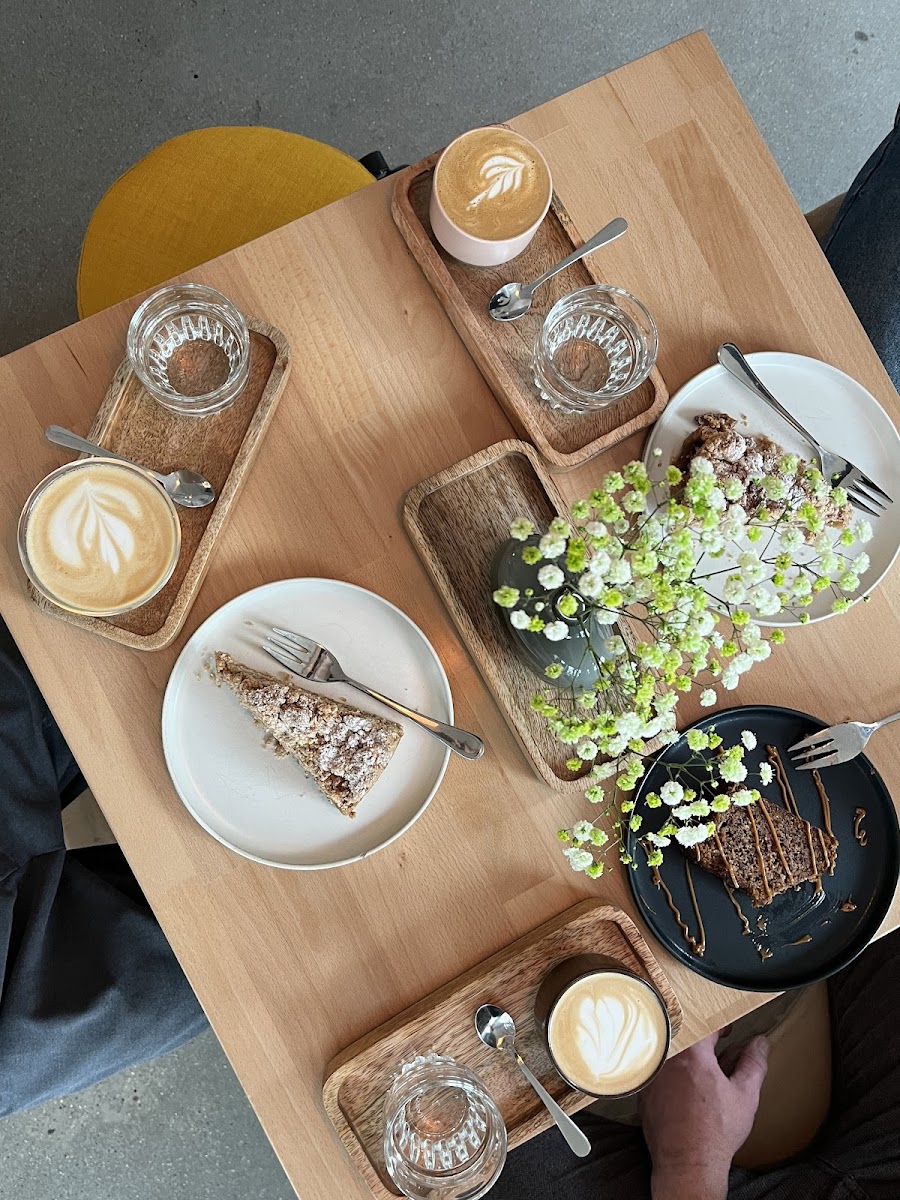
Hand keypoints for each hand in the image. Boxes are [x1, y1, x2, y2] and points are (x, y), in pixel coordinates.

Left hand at [641, 1031, 768, 1199]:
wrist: (688, 1164)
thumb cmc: (715, 1133)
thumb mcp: (745, 1096)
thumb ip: (753, 1064)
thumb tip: (759, 1045)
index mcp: (692, 1054)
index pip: (704, 1024)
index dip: (719, 1025)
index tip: (727, 1031)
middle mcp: (666, 1059)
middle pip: (682, 1036)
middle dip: (700, 1039)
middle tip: (714, 1047)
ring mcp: (651, 1076)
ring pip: (667, 1053)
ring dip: (683, 1055)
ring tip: (700, 1069)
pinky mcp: (643, 1092)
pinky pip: (656, 1072)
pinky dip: (669, 1074)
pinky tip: (682, 1088)